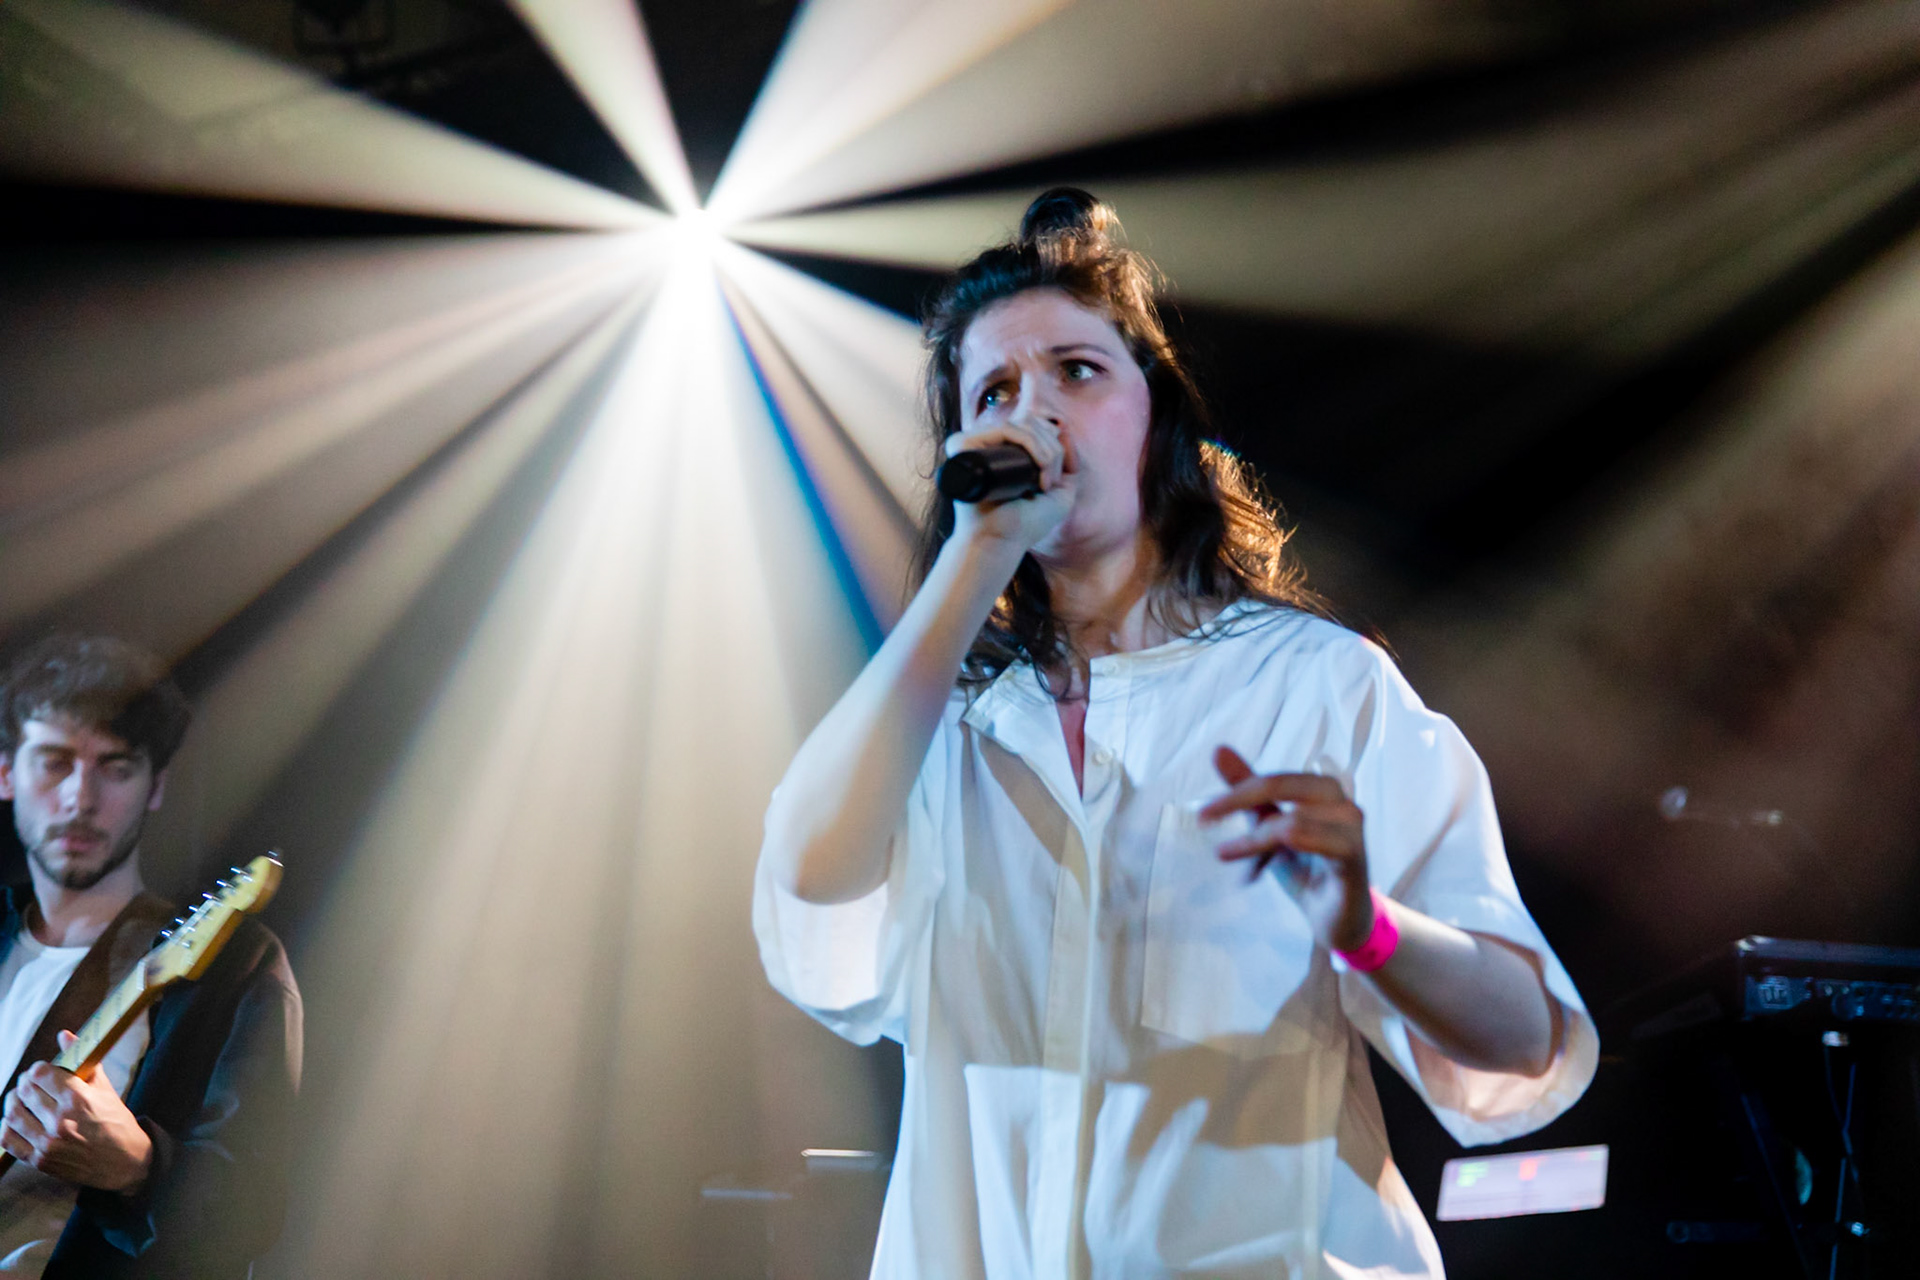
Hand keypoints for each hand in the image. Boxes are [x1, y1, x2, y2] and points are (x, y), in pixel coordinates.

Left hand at [0, 1031, 152, 1191]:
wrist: (125, 1162)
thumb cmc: (116, 1122)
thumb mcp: (105, 1089)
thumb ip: (82, 1061)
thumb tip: (64, 1035)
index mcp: (79, 1099)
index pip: (39, 1074)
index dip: (38, 1069)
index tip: (43, 1071)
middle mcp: (61, 1121)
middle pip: (24, 1091)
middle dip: (26, 1083)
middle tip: (33, 1084)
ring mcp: (48, 1143)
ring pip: (12, 1114)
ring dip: (14, 1103)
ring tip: (22, 1100)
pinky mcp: (40, 1161)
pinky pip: (8, 1140)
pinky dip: (7, 1127)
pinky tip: (16, 1121)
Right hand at [945, 410, 1075, 555]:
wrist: (1000, 542)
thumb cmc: (1026, 524)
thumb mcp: (1061, 492)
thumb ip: (1068, 463)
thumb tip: (1064, 429)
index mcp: (1005, 450)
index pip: (1033, 424)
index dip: (1052, 441)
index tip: (1056, 475)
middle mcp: (990, 444)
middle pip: (1030, 421)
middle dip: (1052, 450)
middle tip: (1049, 484)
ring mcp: (978, 444)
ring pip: (1021, 424)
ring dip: (1045, 451)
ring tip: (1043, 483)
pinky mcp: (966, 446)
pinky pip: (1006, 429)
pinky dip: (1030, 444)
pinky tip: (1036, 471)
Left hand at [1200, 745, 1375, 952]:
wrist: (1337, 918)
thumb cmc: (1308, 867)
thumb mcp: (1270, 828)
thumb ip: (1249, 792)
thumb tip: (1218, 749)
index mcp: (1322, 790)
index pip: (1273, 778)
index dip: (1236, 790)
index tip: (1202, 813)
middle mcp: (1342, 802)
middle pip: (1283, 784)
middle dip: (1239, 799)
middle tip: (1202, 819)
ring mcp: (1352, 830)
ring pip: (1293, 820)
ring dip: (1253, 839)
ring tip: (1228, 855)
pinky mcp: (1355, 860)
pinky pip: (1321, 845)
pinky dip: (1280, 853)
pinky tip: (1255, 871)